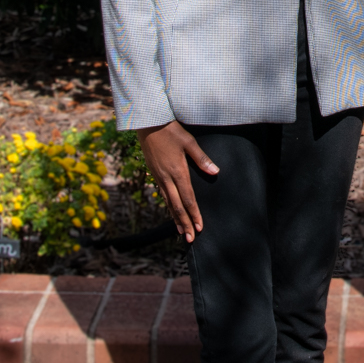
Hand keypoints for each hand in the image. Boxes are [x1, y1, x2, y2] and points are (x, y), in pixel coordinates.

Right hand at [137, 121, 217, 241]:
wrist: (148, 124)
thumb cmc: (171, 130)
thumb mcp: (188, 141)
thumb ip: (201, 158)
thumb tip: (215, 172)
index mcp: (177, 171)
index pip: (188, 198)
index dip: (194, 214)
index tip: (200, 227)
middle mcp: (166, 178)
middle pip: (177, 206)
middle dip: (185, 223)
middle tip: (191, 239)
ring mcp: (158, 177)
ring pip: (168, 203)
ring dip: (175, 218)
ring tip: (181, 232)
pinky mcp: (154, 174)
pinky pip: (163, 195)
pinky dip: (168, 207)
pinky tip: (171, 211)